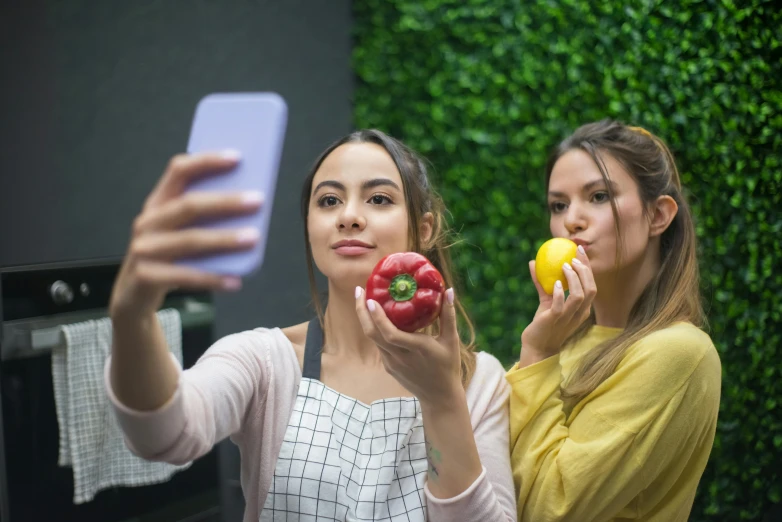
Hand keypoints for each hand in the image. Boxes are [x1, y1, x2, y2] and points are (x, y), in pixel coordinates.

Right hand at [109, 152, 262, 319]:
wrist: (133, 296)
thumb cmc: (167, 258)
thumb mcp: (179, 232)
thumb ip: (204, 219)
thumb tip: (249, 210)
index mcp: (158, 203)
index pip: (179, 171)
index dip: (207, 161)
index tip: (237, 157)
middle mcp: (148, 221)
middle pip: (189, 204)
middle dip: (226, 201)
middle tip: (257, 200)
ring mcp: (144, 249)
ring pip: (190, 240)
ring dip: (225, 239)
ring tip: (253, 238)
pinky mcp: (146, 276)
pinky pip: (186, 276)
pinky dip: (213, 278)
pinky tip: (236, 281)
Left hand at [355, 286, 462, 406]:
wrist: (439, 396)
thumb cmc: (448, 366)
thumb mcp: (451, 340)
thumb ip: (448, 315)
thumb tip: (448, 290)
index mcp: (416, 349)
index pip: (390, 334)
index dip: (378, 318)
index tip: (370, 300)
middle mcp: (400, 357)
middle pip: (372, 334)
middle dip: (361, 312)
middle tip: (358, 291)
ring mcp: (391, 363)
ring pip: (373, 339)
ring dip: (365, 319)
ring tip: (364, 299)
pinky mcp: (388, 367)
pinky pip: (378, 345)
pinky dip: (374, 329)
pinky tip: (375, 317)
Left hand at [519, 247, 595, 366]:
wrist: (536, 345)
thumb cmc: (544, 323)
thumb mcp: (546, 300)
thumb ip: (542, 283)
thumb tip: (532, 262)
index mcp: (582, 308)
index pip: (591, 285)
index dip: (588, 267)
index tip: (580, 251)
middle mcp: (580, 313)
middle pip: (591, 289)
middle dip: (584, 270)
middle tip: (573, 257)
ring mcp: (569, 318)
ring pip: (580, 296)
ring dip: (573, 279)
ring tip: (564, 266)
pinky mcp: (555, 321)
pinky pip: (561, 305)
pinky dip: (560, 293)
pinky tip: (555, 284)